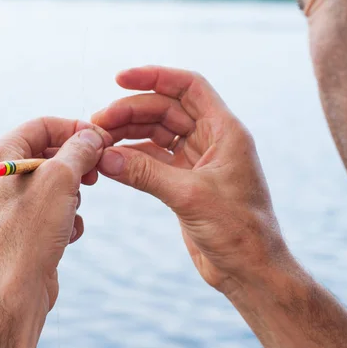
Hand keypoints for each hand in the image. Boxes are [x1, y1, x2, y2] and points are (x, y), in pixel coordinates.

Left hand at [0, 117, 111, 310]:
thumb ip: (79, 149)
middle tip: (96, 174)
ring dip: (73, 195)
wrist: (15, 290)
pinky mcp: (23, 225)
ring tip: (71, 212)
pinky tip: (67, 234)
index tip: (103, 140)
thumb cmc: (29, 231)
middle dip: (77, 164)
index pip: (43, 126)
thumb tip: (92, 137)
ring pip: (56, 182)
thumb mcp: (60, 179)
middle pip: (50, 153)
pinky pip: (54, 208)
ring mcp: (11, 202)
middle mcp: (0, 175)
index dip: (76, 129)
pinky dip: (67, 218)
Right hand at [92, 66, 289, 294]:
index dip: (154, 76)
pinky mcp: (185, 183)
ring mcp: (197, 161)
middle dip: (131, 111)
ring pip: (157, 134)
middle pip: (165, 110)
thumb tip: (105, 156)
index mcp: (225, 131)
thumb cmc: (238, 231)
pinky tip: (111, 161)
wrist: (249, 271)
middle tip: (98, 123)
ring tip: (99, 141)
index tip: (119, 78)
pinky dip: (132, 158)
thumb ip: (145, 173)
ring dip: (128, 134)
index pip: (188, 87)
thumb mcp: (189, 196)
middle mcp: (212, 140)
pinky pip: (153, 160)